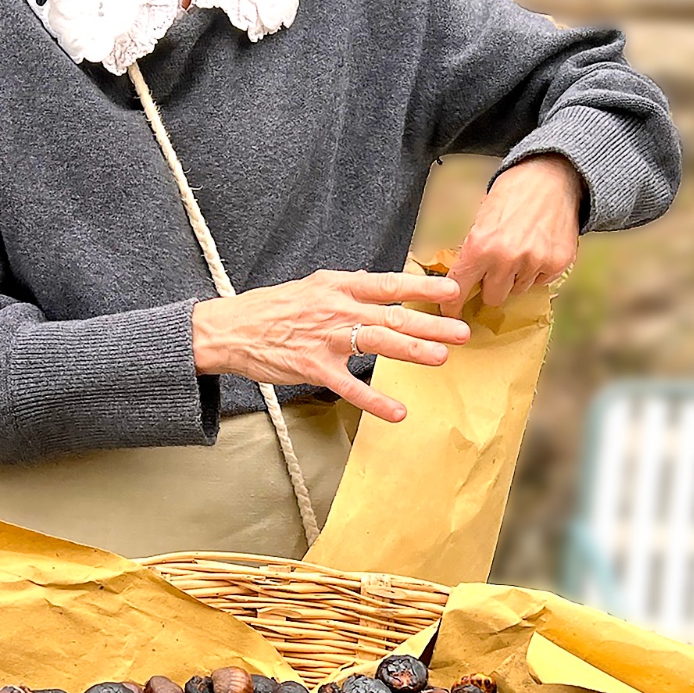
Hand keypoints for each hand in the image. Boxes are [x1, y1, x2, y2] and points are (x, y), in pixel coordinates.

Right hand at [191, 268, 469, 423]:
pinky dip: (374, 401)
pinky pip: (350, 387)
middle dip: (430, 325)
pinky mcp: (313, 368)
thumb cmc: (273, 309)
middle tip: (462, 332)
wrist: (231, 329)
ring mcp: (326, 339)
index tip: (451, 290)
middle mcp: (337, 309)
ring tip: (441, 359)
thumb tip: (374, 280)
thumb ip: (346, 287)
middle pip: (392, 317)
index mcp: (338, 286)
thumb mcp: (312, 286)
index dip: (421, 287)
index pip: (388, 284)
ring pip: (377, 344)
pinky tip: (397, 412)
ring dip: (412, 352)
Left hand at [449, 154, 582, 307]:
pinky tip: (538, 248)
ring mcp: (534, 262)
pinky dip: (537, 271)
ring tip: (520, 250)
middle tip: (496, 269)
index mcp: (481, 246)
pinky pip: (540, 282)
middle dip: (492, 288)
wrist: (552, 177)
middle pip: (493, 298)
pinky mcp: (557, 263)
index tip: (451, 312)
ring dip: (516, 278)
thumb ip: (474, 251)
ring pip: (518, 290)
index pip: (460, 288)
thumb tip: (463, 281)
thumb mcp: (481, 219)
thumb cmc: (512, 194)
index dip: (453, 304)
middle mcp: (507, 259)